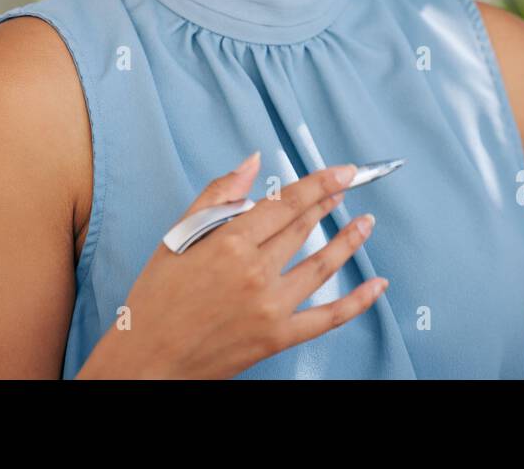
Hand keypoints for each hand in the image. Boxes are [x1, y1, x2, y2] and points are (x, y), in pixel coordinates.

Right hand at [76, 152, 386, 378]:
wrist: (146, 360)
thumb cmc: (156, 299)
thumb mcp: (177, 237)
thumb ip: (217, 196)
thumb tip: (252, 164)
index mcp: (229, 244)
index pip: (285, 204)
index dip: (318, 184)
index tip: (342, 172)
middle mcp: (255, 273)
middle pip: (303, 228)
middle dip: (329, 204)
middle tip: (348, 188)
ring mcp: (270, 307)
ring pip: (322, 266)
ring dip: (348, 241)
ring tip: (366, 223)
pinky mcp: (277, 337)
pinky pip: (327, 318)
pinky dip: (357, 302)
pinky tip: (376, 285)